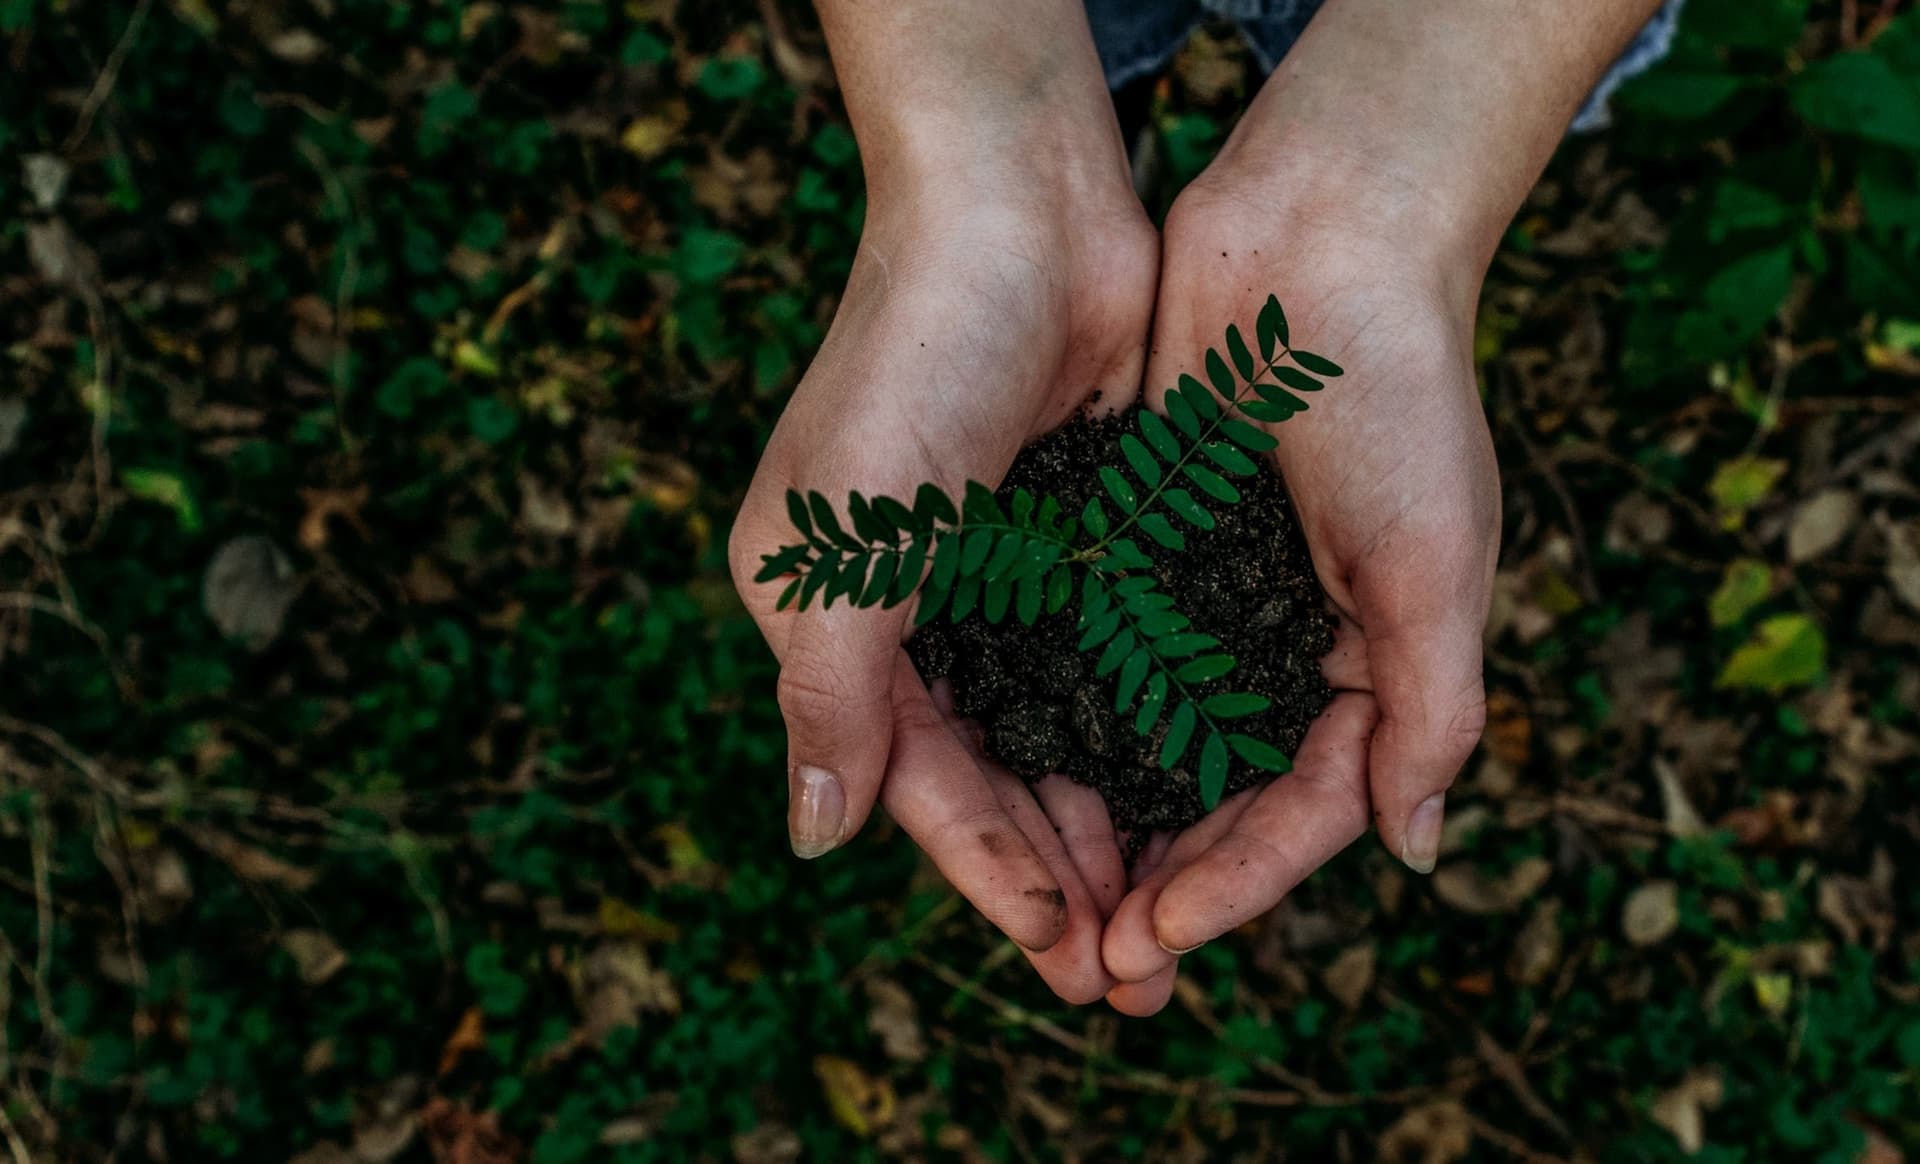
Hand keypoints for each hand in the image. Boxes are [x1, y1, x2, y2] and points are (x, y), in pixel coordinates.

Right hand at [727, 161, 1160, 1001]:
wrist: (1018, 206)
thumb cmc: (913, 361)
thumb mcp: (846, 542)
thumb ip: (830, 694)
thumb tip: (814, 839)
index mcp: (837, 618)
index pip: (917, 778)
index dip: (989, 871)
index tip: (1065, 950)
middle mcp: (917, 610)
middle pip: (994, 775)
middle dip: (1059, 875)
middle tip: (1132, 974)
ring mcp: (1004, 576)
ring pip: (1060, 734)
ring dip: (1111, 823)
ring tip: (1172, 915)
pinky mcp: (1081, 538)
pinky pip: (1114, 663)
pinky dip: (1148, 732)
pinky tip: (1199, 794)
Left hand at [1090, 173, 1501, 1014]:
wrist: (1320, 239)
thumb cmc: (1398, 395)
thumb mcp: (1437, 562)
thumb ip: (1431, 708)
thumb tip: (1413, 851)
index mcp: (1368, 665)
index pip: (1301, 810)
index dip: (1235, 883)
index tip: (1156, 939)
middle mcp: (1282, 646)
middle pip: (1216, 798)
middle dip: (1160, 884)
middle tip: (1091, 965)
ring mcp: (1206, 600)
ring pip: (1146, 744)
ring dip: (1102, 825)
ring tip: (1045, 904)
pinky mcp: (1138, 547)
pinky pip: (1096, 655)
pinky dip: (1063, 719)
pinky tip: (1011, 773)